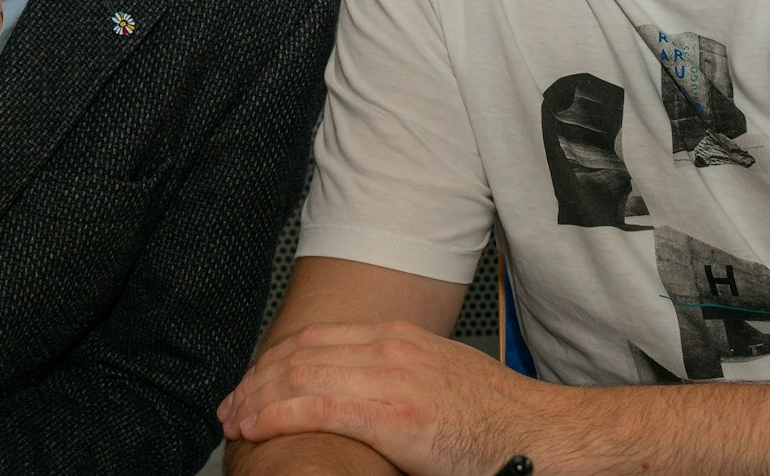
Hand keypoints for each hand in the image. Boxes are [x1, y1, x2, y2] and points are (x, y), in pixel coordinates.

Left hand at [217, 321, 540, 475]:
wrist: (538, 433)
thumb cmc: (496, 419)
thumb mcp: (439, 378)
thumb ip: (397, 378)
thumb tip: (363, 397)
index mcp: (398, 337)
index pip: (316, 338)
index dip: (274, 360)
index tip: (253, 383)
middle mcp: (388, 346)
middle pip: (299, 353)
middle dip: (256, 380)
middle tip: (231, 405)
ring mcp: (388, 377)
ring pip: (298, 376)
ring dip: (256, 399)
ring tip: (234, 420)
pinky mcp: (390, 412)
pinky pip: (315, 406)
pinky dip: (276, 415)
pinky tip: (255, 427)